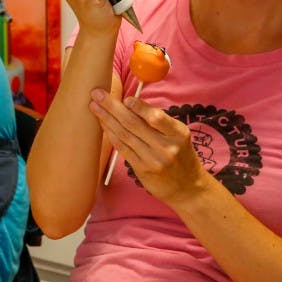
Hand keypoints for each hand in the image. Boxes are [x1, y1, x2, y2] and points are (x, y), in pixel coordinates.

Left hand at [90, 89, 209, 203]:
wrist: (186, 188)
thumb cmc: (180, 155)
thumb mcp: (178, 136)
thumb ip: (159, 121)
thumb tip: (130, 102)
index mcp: (178, 134)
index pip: (156, 117)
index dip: (139, 107)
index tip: (125, 98)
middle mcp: (167, 147)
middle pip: (134, 123)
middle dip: (113, 106)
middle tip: (98, 94)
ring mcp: (153, 160)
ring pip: (125, 135)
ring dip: (107, 119)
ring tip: (94, 107)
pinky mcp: (142, 170)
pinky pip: (123, 148)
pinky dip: (111, 134)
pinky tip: (103, 124)